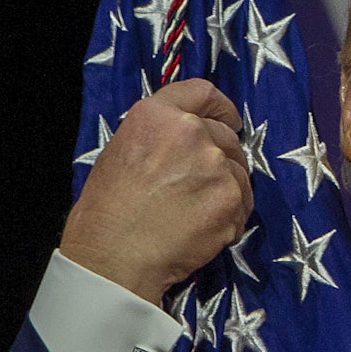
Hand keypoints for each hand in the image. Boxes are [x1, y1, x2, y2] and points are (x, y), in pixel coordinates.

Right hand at [60, 78, 252, 304]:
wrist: (114, 258)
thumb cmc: (107, 212)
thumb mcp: (120, 152)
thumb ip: (159, 135)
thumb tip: (186, 137)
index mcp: (156, 115)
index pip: (203, 93)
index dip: (220, 107)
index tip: (229, 120)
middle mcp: (190, 132)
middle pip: (226, 136)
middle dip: (221, 156)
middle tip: (201, 185)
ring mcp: (215, 164)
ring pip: (238, 170)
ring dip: (226, 188)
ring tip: (197, 214)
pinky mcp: (231, 198)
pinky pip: (243, 202)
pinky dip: (231, 216)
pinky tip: (204, 230)